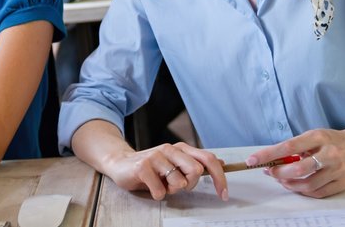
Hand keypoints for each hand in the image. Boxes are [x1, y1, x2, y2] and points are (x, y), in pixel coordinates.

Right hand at [104, 142, 227, 201]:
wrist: (121, 163)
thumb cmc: (151, 167)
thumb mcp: (175, 164)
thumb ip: (195, 162)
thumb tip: (221, 163)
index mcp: (181, 148)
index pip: (208, 159)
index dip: (220, 177)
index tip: (223, 194)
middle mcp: (170, 149)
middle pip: (197, 171)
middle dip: (190, 184)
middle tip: (176, 185)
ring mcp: (156, 156)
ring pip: (179, 183)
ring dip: (171, 190)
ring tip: (160, 184)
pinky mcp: (143, 167)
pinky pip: (160, 191)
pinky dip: (157, 194)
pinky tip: (150, 187)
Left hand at [248, 127, 344, 197]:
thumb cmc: (332, 140)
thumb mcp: (313, 135)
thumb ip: (295, 146)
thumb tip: (272, 159)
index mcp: (318, 137)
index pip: (288, 147)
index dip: (268, 155)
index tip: (253, 160)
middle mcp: (329, 154)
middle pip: (298, 169)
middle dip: (279, 173)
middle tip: (270, 172)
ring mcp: (337, 170)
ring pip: (307, 184)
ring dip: (289, 184)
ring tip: (282, 179)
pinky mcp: (342, 183)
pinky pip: (318, 193)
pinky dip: (303, 191)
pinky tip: (296, 185)